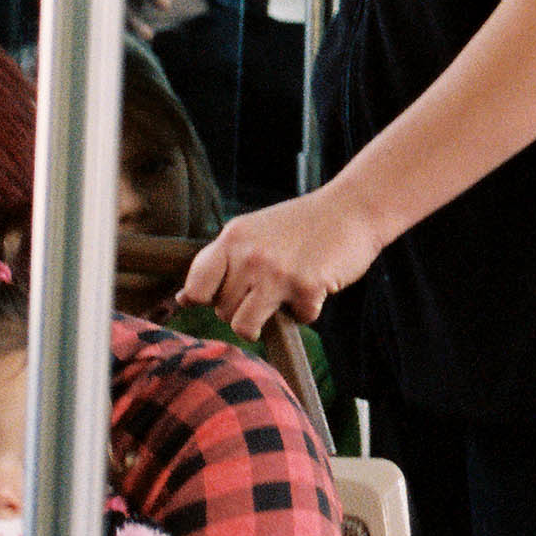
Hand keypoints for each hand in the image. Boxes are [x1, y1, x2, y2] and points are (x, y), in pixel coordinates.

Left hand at [181, 183, 390, 337]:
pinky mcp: (306, 287)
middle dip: (244, 309)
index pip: (196, 288)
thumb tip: (183, 300)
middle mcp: (249, 256)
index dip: (206, 300)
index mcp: (233, 238)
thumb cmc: (302, 223)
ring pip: (244, 327)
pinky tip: (316, 285)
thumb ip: (221, 261)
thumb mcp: (253, 231)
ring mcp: (277, 273)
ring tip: (281, 301)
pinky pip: (298, 320)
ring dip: (264, 322)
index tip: (224, 296)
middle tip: (268, 290)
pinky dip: (309, 309)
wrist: (352, 208)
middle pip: (223, 312)